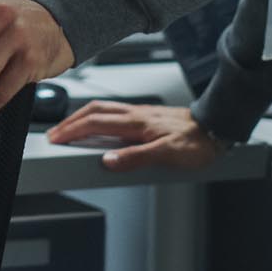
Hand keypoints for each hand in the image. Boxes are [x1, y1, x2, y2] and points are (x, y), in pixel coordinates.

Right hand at [47, 102, 224, 171]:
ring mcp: (140, 113)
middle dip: (70, 122)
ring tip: (70, 128)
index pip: (94, 123)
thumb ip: (136, 158)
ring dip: (82, 117)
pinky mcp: (146, 115)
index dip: (72, 131)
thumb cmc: (196, 142)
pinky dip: (98, 116)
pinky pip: (114, 112)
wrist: (216, 126)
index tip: (55, 139)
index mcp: (135, 123)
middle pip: (93, 112)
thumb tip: (108, 161)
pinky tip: (100, 125)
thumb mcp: (167, 155)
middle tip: (55, 134)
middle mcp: (135, 114)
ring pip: (103, 109)